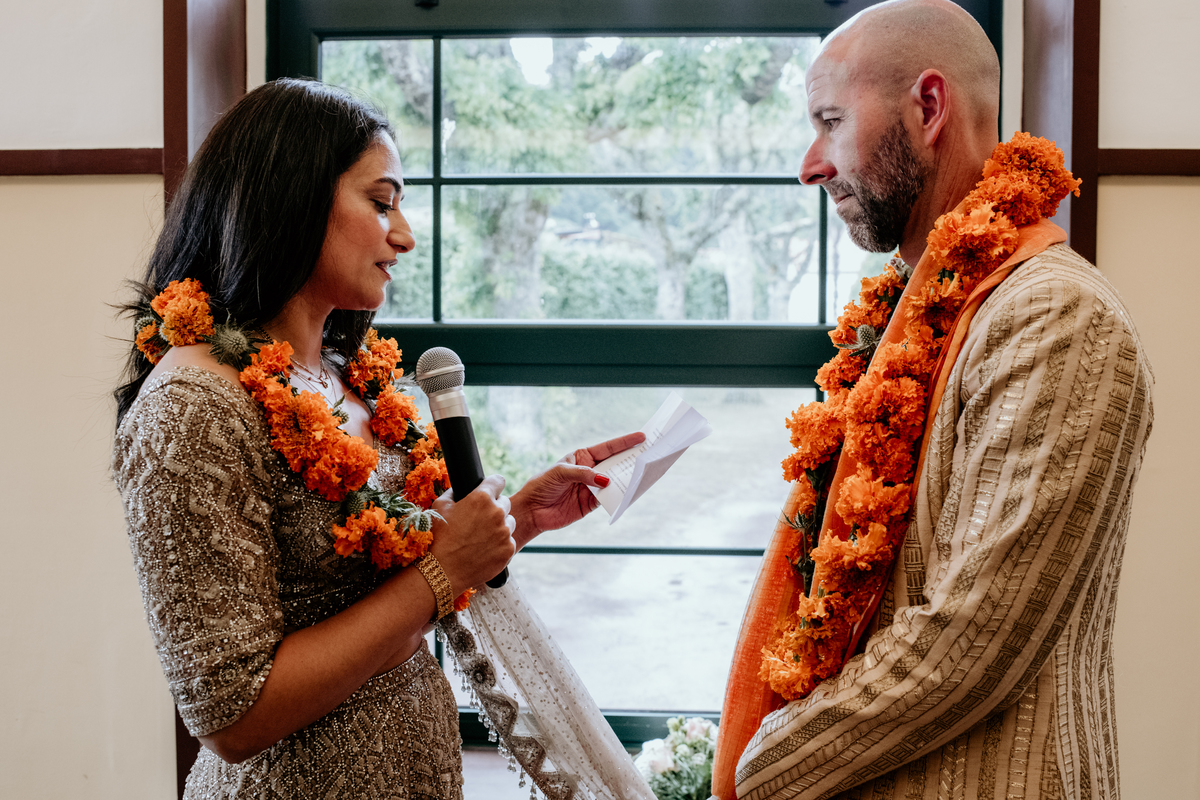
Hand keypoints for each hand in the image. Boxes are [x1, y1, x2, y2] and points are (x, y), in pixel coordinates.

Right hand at [428, 475, 515, 594]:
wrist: (442, 571)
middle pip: (505, 502)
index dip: (493, 485)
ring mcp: (505, 532)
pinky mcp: (509, 550)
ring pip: (510, 522)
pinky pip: (509, 541)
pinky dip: (500, 544)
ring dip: (500, 526)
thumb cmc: (438, 537)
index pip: (498, 481)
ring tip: (482, 536)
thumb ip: (453, 492)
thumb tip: (459, 489)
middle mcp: (497, 512)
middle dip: (495, 508)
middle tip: (480, 519)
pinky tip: (485, 550)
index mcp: (481, 498)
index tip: (491, 491)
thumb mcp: (440, 507)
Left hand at [509, 431, 645, 546]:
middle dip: (632, 459)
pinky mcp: (592, 503)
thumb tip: (605, 480)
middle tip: (650, 454)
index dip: (625, 442)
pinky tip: (630, 492)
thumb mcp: (561, 473)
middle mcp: (590, 471)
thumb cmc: (542, 485)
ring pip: (615, 481)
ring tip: (644, 473)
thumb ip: (583, 474)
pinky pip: (610, 498)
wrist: (532, 511)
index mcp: (583, 457)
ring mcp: (593, 487)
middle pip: (615, 463)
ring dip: (628, 478)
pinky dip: (619, 496)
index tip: (642, 436)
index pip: (608, 448)